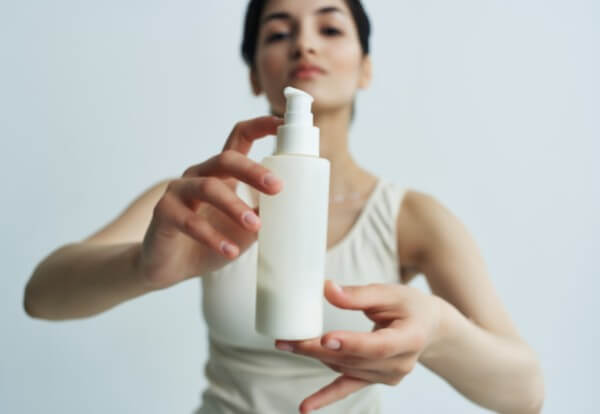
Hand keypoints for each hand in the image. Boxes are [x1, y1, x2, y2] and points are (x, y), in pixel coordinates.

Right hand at [138, 115, 283, 289]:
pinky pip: (190, 221)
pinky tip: (230, 251)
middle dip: (253, 171)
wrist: (170, 266)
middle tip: (277, 187)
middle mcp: (200, 174)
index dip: (260, 126)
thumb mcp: (245, 228)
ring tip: (256, 226)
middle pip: (226, 159)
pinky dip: (212, 237)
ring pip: (208, 188)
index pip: (240, 137)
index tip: (282, 123)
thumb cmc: (211, 240)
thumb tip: (296, 211)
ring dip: (234, 207)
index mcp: (222, 172)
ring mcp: (179, 191)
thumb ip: (264, 214)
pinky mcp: (164, 213)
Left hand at [275, 279, 444, 412]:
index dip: (351, 343)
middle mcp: (400, 364)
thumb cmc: (410, 306)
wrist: (428, 327)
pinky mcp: (374, 379)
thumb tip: (327, 289)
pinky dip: (325, 397)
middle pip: (354, 359)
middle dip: (319, 350)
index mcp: (409, 338)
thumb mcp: (390, 293)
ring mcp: (387, 376)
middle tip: (290, 340)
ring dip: (315, 358)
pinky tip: (305, 407)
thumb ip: (358, 294)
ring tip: (288, 344)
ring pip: (345, 368)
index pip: (377, 345)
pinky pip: (347, 388)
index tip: (325, 338)